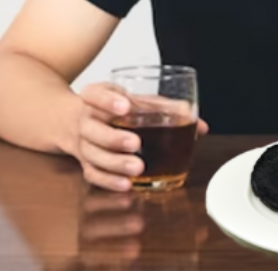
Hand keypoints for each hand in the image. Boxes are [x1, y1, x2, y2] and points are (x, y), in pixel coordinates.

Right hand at [75, 82, 208, 191]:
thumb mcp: (137, 100)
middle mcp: (86, 119)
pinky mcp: (86, 162)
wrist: (77, 120)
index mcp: (96, 96)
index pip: (95, 94)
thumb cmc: (116, 108)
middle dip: (114, 137)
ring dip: (115, 163)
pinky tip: (127, 184)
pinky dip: (109, 181)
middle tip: (136, 143)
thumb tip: (200, 125)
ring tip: (138, 168)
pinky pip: (93, 174)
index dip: (108, 100)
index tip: (126, 106)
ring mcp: (83, 142)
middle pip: (93, 128)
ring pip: (93, 154)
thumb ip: (167, 109)